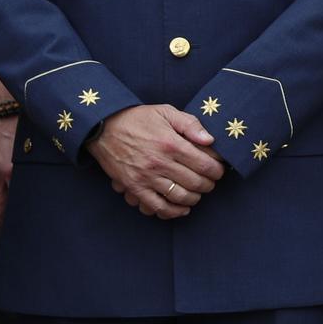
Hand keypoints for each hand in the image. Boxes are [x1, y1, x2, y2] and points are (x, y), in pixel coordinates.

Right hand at [88, 104, 220, 219]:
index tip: (219, 170)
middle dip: (209, 185)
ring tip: (197, 193)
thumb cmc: (138, 119)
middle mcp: (160, 163)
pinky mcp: (134, 187)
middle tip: (210, 182)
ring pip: (179, 197)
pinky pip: (157, 207)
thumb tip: (210, 140)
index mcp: (171, 144)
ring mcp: (146, 177)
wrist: (103, 127)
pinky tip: (182, 208)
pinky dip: (173, 212)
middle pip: (195, 183)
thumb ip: (190, 124)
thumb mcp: (166, 112)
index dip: (217, 170)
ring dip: (194, 198)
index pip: (205, 165)